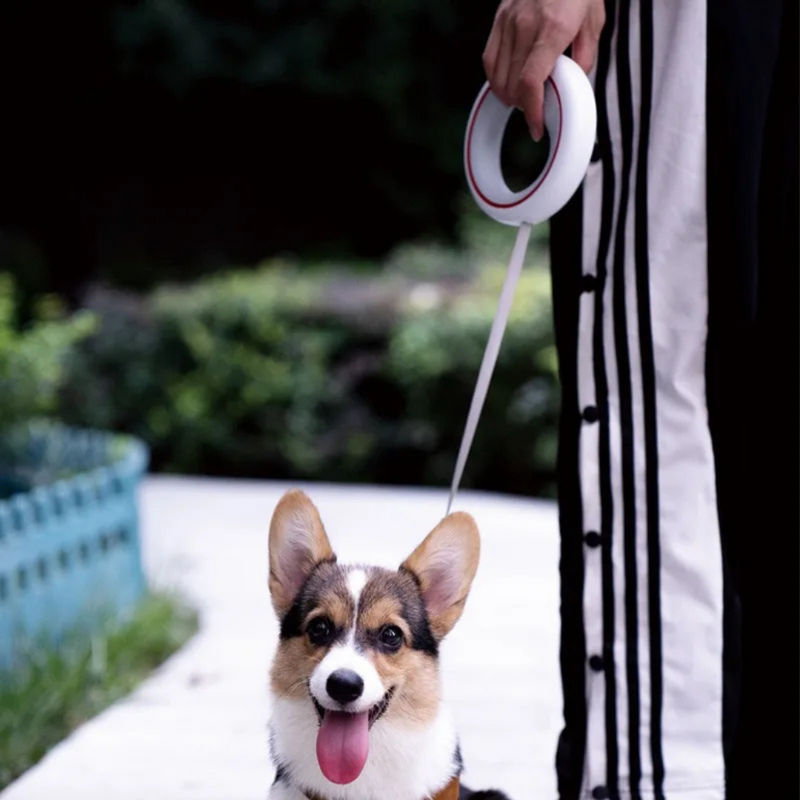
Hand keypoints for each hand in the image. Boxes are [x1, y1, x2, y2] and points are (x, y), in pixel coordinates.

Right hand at [482, 0, 605, 139]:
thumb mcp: (594, 21)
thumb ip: (584, 57)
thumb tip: (574, 86)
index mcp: (553, 28)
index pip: (531, 82)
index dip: (532, 112)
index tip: (537, 127)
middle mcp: (526, 25)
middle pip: (513, 85)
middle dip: (523, 107)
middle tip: (536, 115)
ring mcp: (508, 21)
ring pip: (498, 76)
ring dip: (509, 96)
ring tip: (523, 101)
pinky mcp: (499, 19)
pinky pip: (489, 59)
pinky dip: (496, 79)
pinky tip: (508, 86)